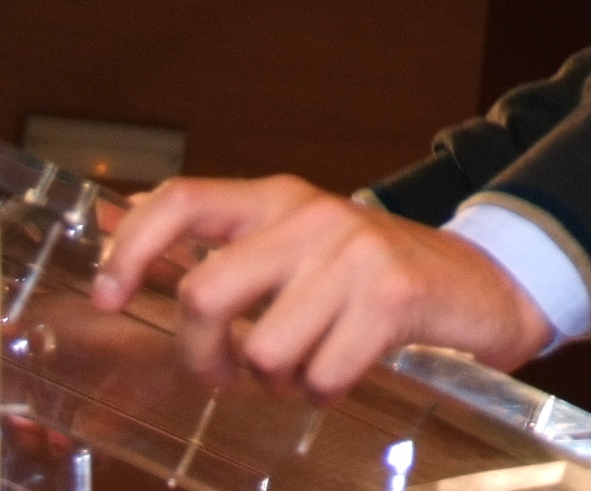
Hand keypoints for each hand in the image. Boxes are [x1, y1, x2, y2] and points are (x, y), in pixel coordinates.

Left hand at [91, 175, 554, 396]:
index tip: (105, 296)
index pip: (181, 201)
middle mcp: (312, 216)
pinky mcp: (391, 296)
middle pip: (207, 293)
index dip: (130, 249)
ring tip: (310, 363)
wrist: (485, 283)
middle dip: (202, 354)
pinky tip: (349, 368)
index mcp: (279, 198)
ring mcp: (353, 253)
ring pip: (265, 350)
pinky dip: (326, 390)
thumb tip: (116, 230)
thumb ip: (229, 249)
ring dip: (279, 380)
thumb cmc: (377, 278)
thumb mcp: (301, 249)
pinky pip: (321, 375)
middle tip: (222, 373)